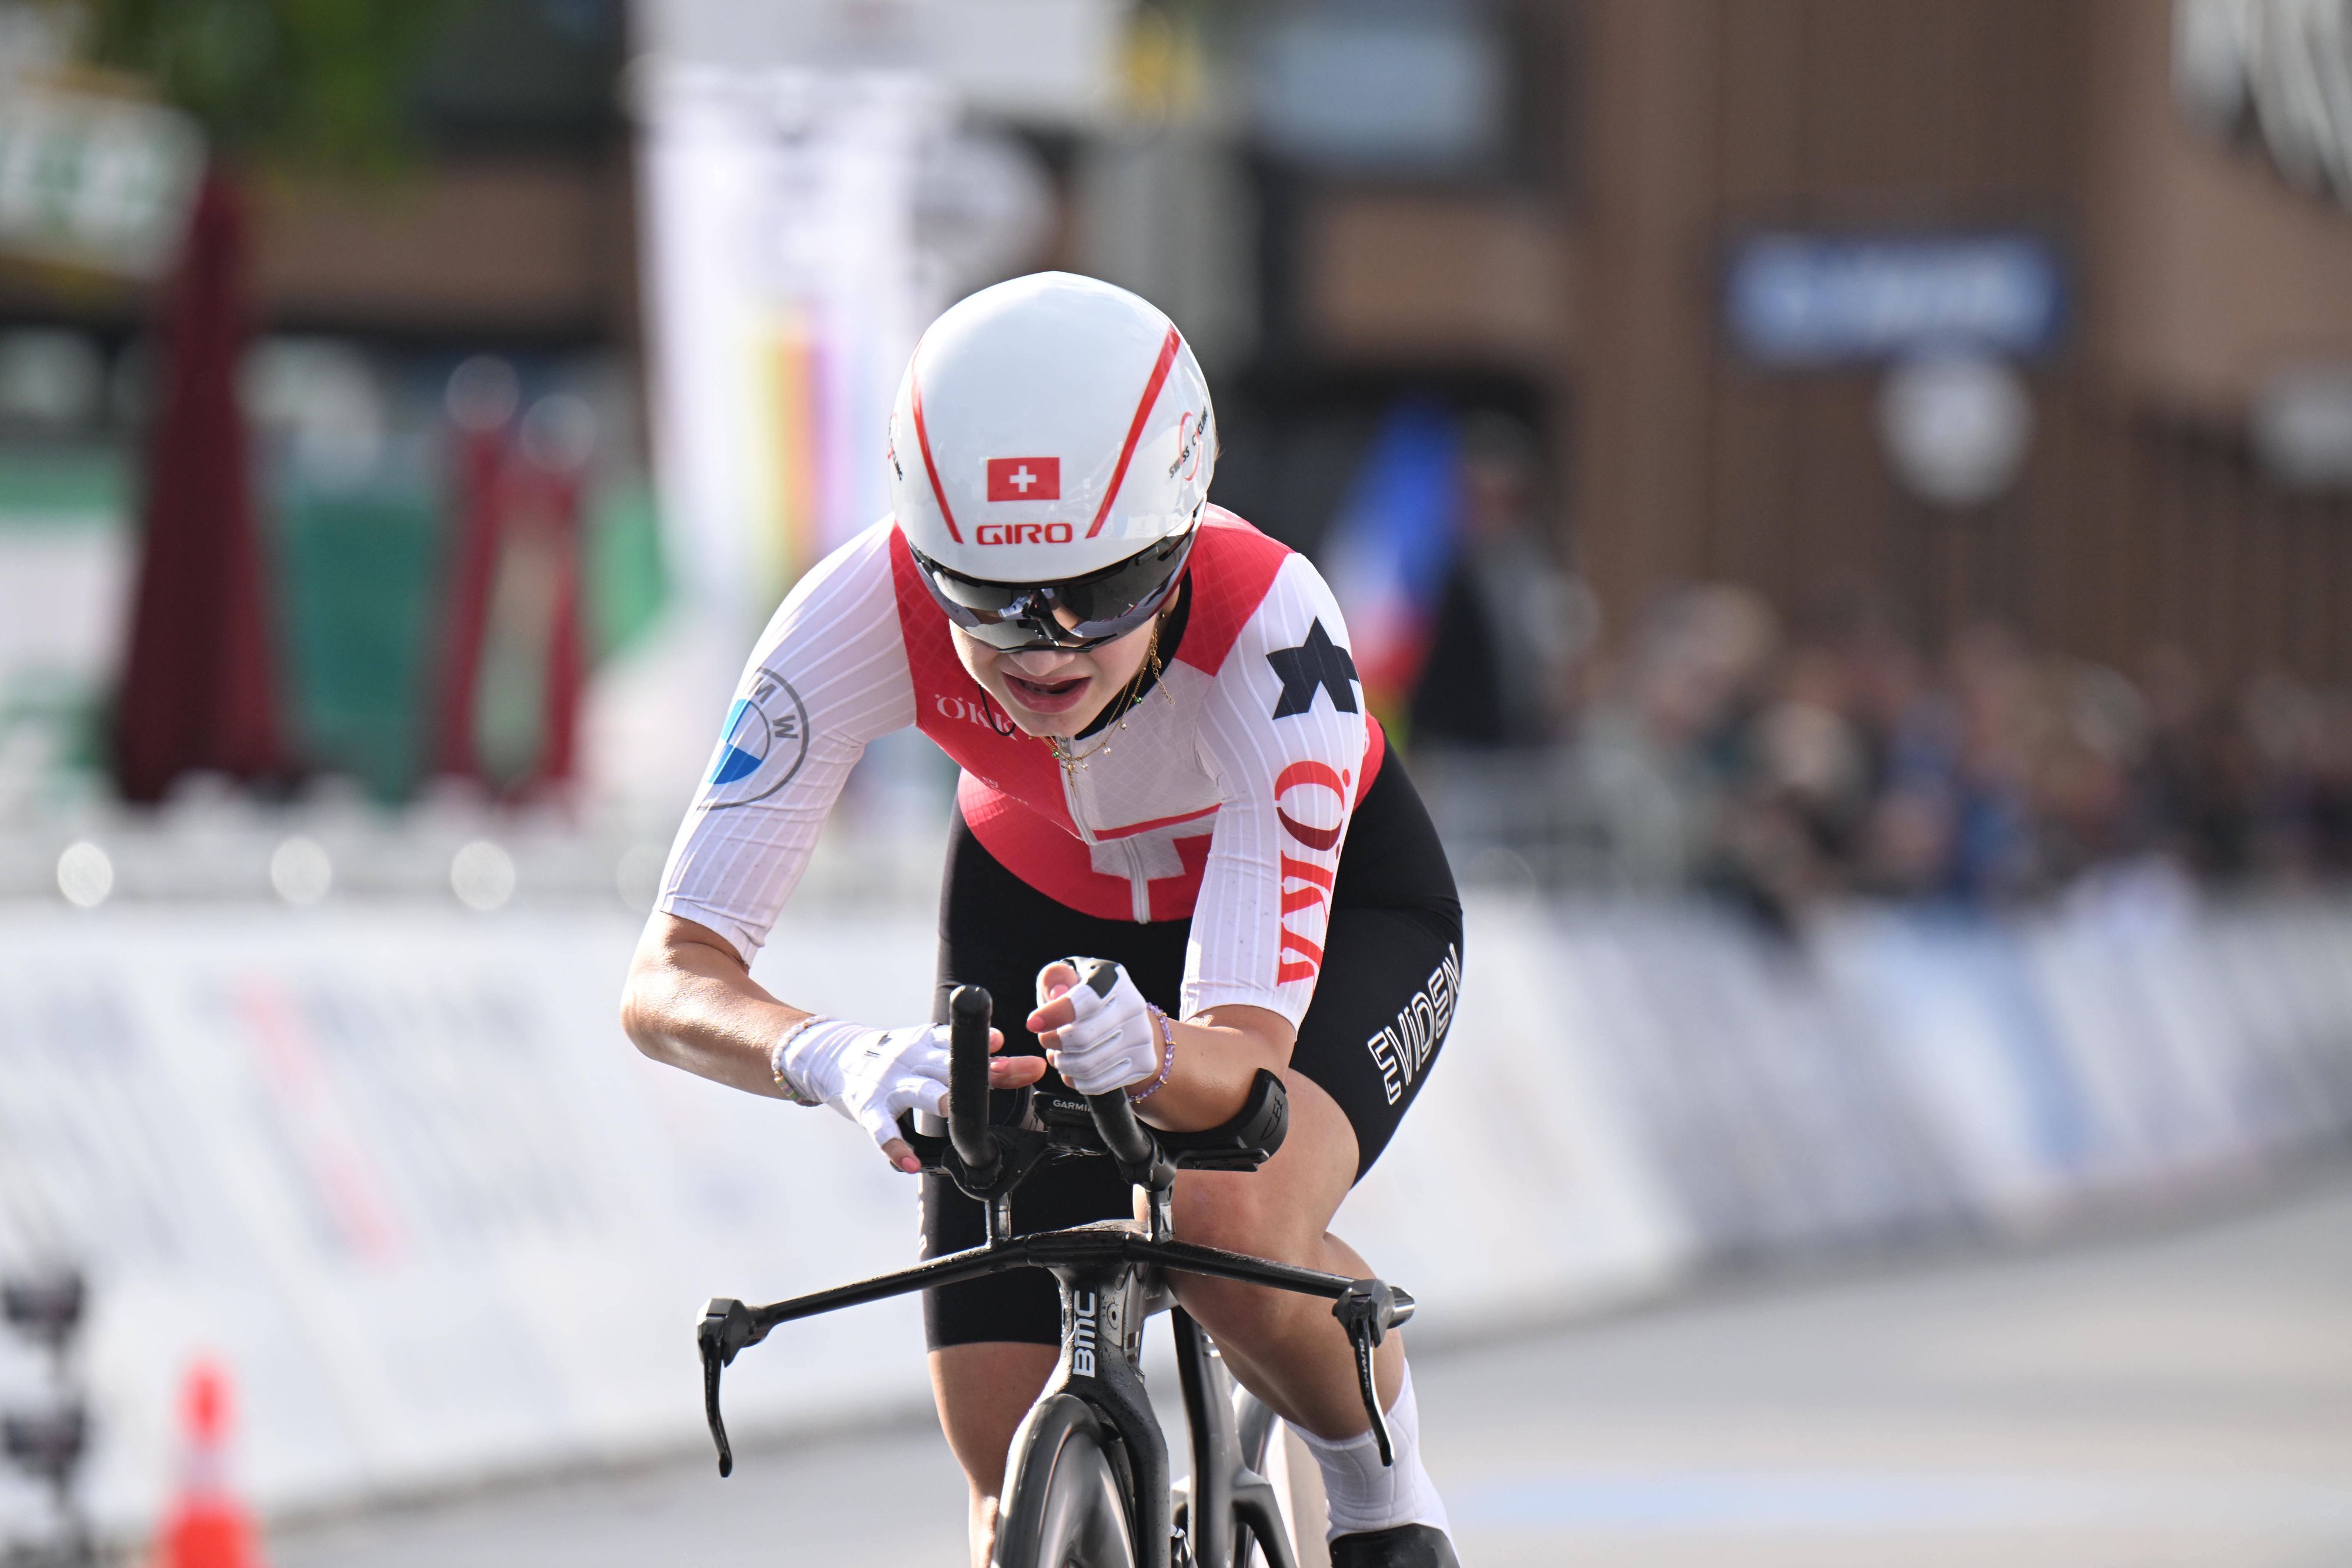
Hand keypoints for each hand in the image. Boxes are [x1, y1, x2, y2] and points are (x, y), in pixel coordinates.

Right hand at [780, 1017, 1043, 1171]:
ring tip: (950, 1108)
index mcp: (929, 1043)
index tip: (1002, 1044)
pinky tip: (909, 1163)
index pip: (960, 1041)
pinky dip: (895, 1146)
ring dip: (937, 1098)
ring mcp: (889, 1083)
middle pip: (948, 1064)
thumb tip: (1026, 1062)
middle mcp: (911, 1058)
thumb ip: (976, 1060)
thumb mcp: (930, 1050)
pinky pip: (882, 1129)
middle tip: (1002, 1073)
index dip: (983, 1044)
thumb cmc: (895, 1057)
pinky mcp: (868, 1106)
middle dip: (976, 1070)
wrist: (834, 1055)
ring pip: (917, 1091)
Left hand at [1027, 958, 1161, 1096]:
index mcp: (1114, 979)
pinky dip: (1077, 1080)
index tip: (1033, 1024)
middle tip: (1046, 1040)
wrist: (1127, 1021)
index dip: (1055, 1014)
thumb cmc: (1088, 998)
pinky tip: (1072, 1070)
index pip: (1085, 1001)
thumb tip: (1056, 993)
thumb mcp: (1069, 977)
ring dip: (1062, 1064)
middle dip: (1053, 1043)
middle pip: (1082, 1039)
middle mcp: (1134, 1006)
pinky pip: (1099, 1083)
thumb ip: (1056, 978)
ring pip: (1087, 1065)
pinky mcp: (1144, 1063)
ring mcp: (1142, 1037)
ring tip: (1058, 1055)